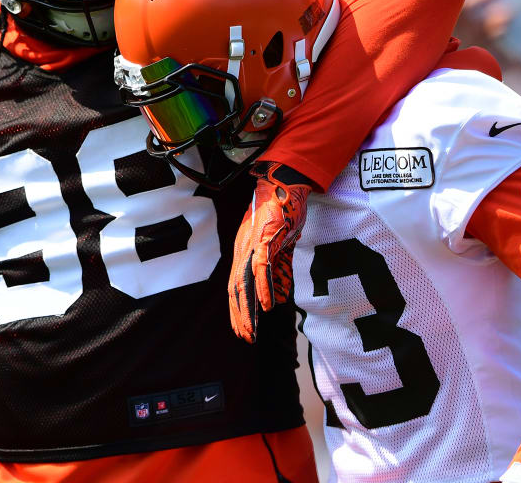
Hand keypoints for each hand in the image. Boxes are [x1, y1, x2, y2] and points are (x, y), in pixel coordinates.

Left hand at [228, 163, 312, 342]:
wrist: (285, 182)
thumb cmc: (282, 213)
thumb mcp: (280, 248)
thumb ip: (279, 274)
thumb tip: (280, 300)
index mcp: (244, 252)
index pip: (236, 286)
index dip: (238, 309)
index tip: (242, 329)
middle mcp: (242, 249)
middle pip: (235, 289)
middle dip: (239, 316)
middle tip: (245, 337)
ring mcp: (251, 243)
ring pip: (244, 282)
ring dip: (248, 309)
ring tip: (252, 329)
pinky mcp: (265, 237)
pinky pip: (262, 267)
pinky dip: (265, 288)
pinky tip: (268, 306)